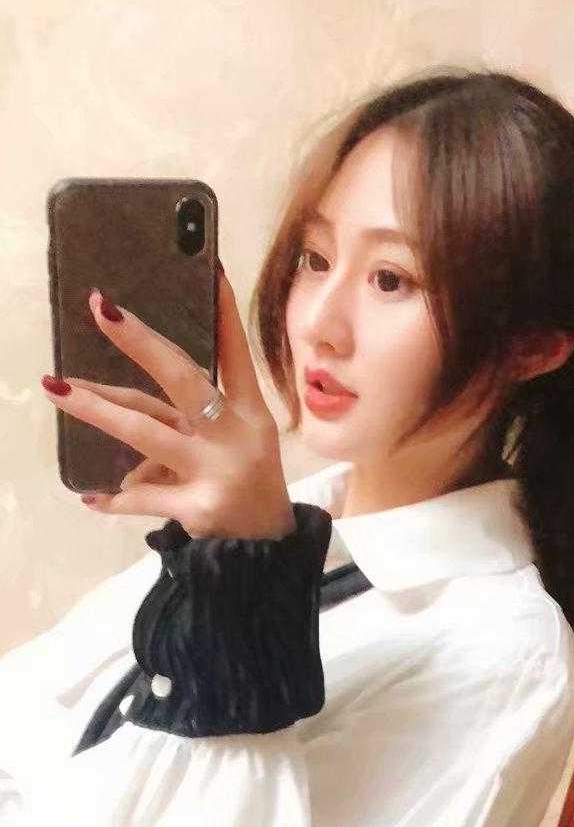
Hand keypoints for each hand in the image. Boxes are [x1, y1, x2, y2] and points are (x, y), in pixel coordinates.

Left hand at [42, 266, 296, 539]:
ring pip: (145, 431)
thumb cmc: (245, 490)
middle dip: (139, 342)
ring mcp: (216, 471)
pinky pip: (141, 496)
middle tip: (103, 310)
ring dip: (96, 409)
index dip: (225, 314)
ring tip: (56, 389)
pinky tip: (92, 497)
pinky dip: (114, 499)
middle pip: (182, 379)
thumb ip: (184, 432)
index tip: (214, 271)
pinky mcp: (197, 507)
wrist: (265, 555)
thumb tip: (131, 438)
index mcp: (250, 416)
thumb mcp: (229, 452)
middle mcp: (234, 436)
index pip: (236, 356)